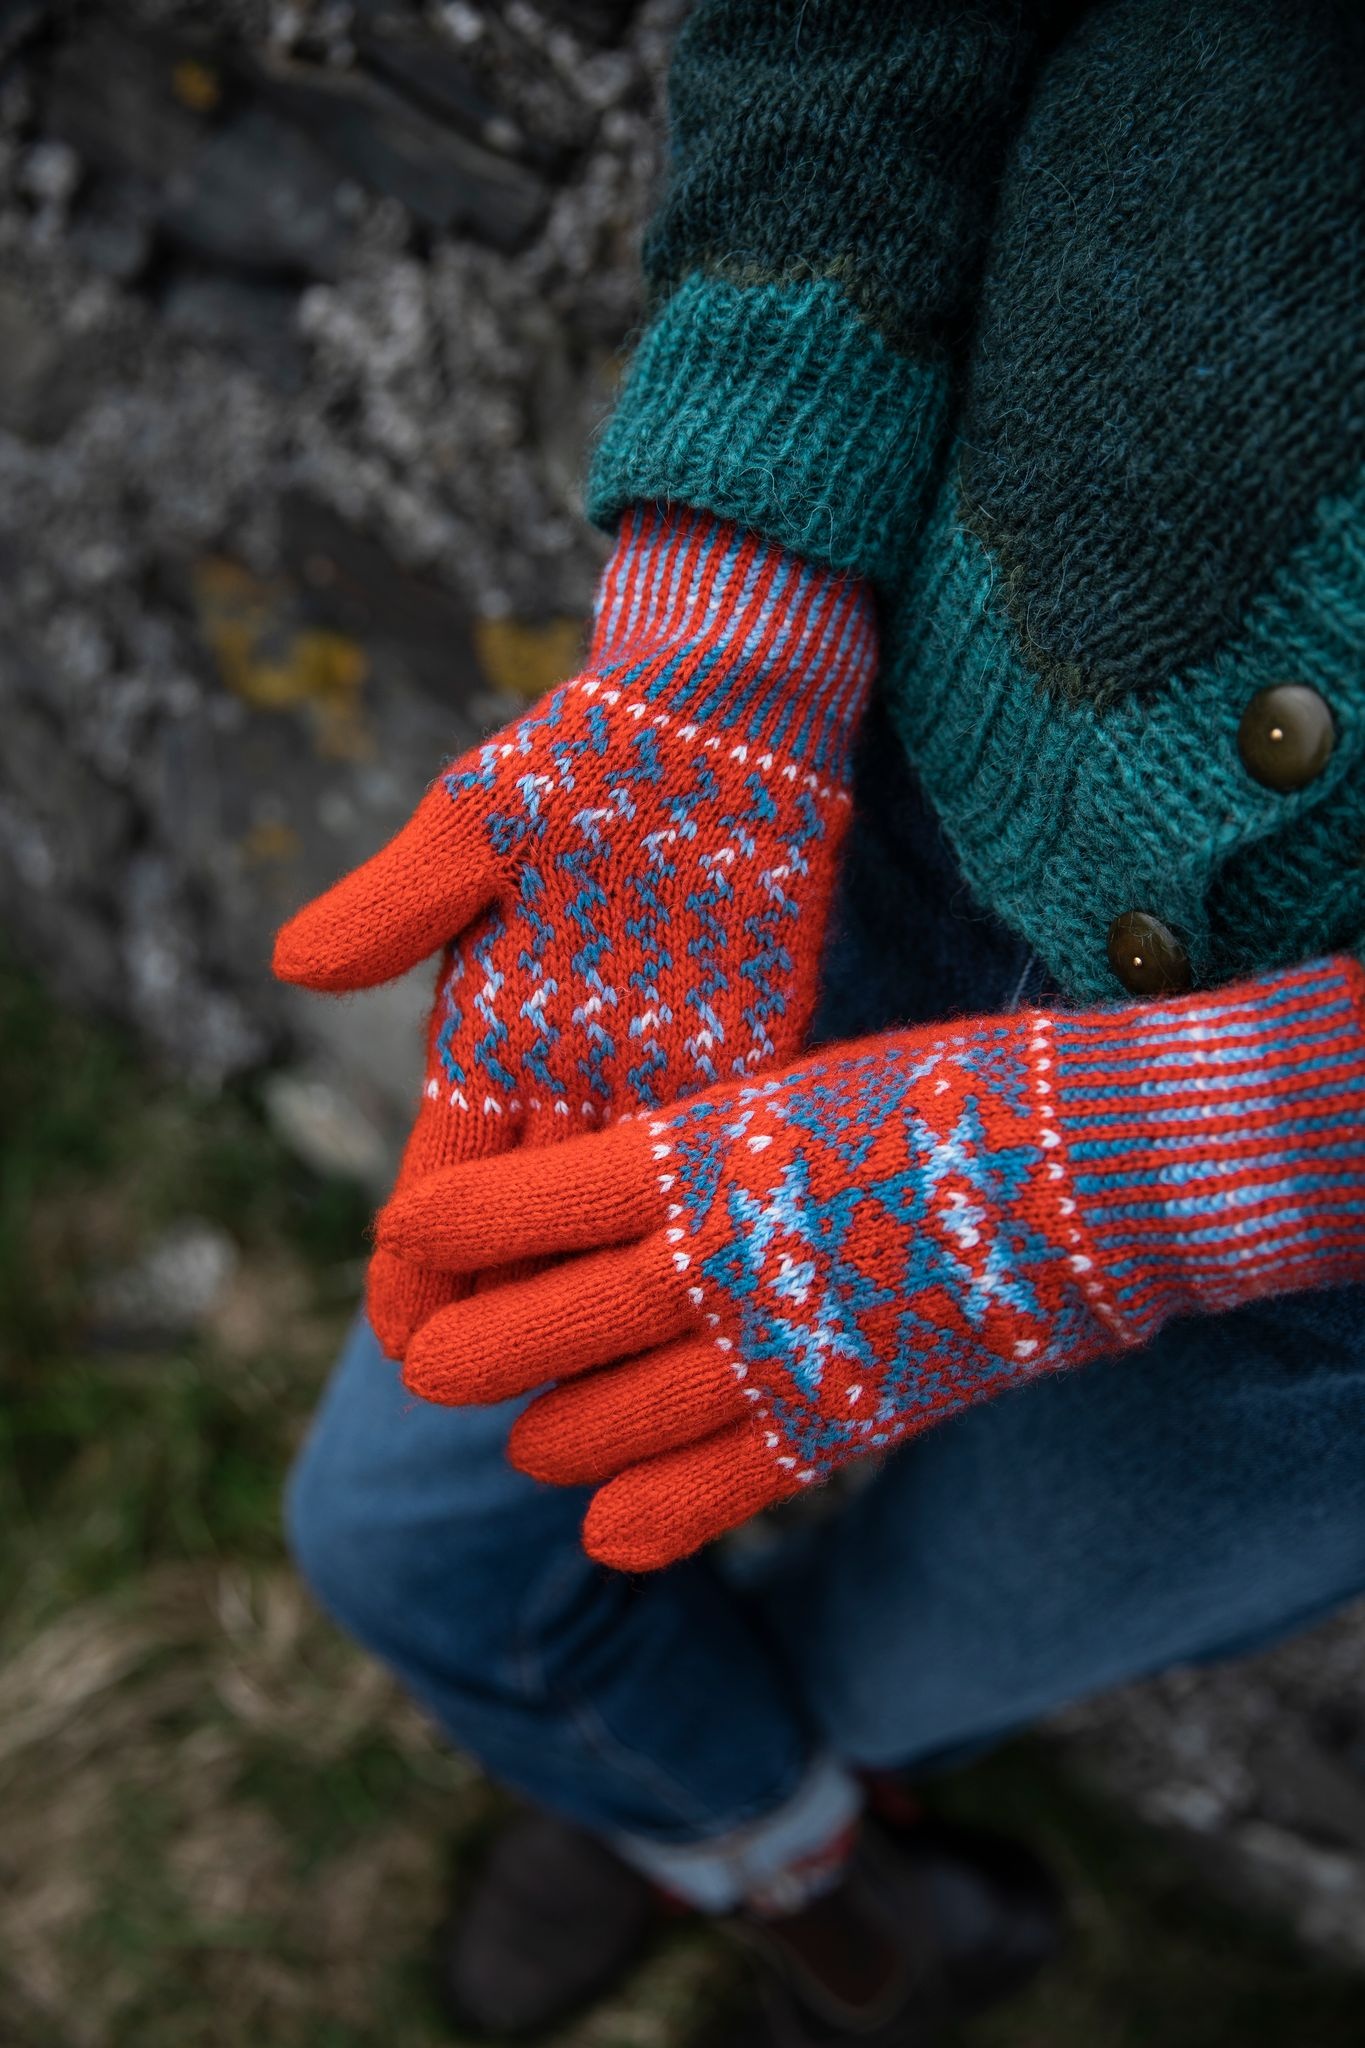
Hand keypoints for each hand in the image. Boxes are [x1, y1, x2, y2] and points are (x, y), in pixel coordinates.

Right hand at [273, 505, 875, 1357]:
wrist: (718, 713)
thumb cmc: (585, 758)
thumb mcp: (476, 823)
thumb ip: (398, 904)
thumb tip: (289, 969)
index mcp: (493, 1028)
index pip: (440, 1175)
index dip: (413, 1260)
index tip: (400, 1337)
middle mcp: (571, 1067)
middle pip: (524, 1218)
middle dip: (500, 1307)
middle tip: (483, 1395)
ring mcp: (659, 1065)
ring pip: (612, 1207)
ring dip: (593, 1285)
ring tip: (590, 1376)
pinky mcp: (747, 1047)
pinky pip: (711, 1153)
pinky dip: (693, 1218)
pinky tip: (705, 1284)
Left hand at [376, 1013, 1119, 1568]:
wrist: (1087, 1166)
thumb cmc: (937, 1091)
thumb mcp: (787, 1085)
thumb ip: (690, 1147)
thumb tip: (604, 1177)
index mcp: (687, 1152)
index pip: (511, 1205)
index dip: (441, 1228)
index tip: (406, 1236)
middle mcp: (705, 1258)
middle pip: (532, 1328)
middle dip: (463, 1352)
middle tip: (428, 1365)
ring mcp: (769, 1350)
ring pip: (605, 1421)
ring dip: (549, 1438)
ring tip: (529, 1445)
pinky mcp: (836, 1420)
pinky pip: (714, 1489)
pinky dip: (648, 1516)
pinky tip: (604, 1530)